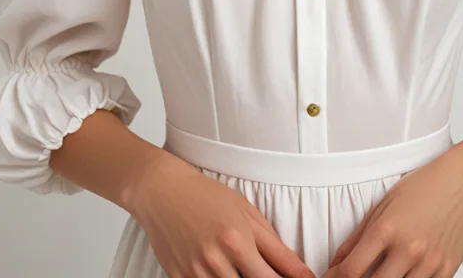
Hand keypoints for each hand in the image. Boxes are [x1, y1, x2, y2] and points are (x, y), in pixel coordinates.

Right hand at [128, 150, 315, 277]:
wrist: (163, 192)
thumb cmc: (207, 197)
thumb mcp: (247, 213)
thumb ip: (274, 246)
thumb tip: (299, 272)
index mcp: (238, 240)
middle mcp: (217, 260)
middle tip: (265, 273)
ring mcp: (196, 273)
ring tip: (240, 268)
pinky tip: (220, 272)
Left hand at [322, 147, 462, 277]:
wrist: (461, 183)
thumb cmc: (421, 188)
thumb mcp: (382, 206)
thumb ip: (356, 238)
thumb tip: (336, 265)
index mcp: (386, 230)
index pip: (351, 271)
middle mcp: (408, 250)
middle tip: (356, 277)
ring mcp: (429, 264)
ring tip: (382, 272)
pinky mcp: (447, 272)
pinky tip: (404, 273)